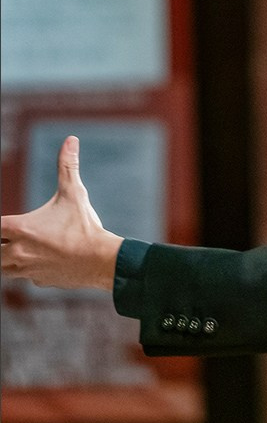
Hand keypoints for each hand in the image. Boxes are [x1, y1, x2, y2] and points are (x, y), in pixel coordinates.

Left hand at [1, 135, 123, 290]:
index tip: (1, 224)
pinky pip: (26, 277)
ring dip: (7, 259)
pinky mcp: (39, 282)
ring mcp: (28, 270)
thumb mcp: (74, 193)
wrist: (100, 260)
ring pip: (4, 269)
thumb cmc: (85, 226)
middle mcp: (19, 251)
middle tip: (7, 236)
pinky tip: (42, 261)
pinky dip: (29, 270)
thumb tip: (71, 140)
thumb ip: (68, 166)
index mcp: (22, 229)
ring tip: (17, 248)